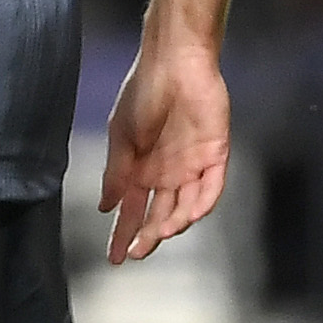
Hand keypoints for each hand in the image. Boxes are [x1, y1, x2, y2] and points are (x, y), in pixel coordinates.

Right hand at [98, 39, 231, 263]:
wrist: (173, 64)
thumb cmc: (142, 94)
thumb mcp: (120, 136)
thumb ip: (116, 172)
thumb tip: (107, 206)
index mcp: (141, 170)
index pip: (132, 210)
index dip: (123, 233)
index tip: (114, 258)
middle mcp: (167, 174)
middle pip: (159, 214)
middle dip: (147, 236)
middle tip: (136, 254)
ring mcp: (192, 166)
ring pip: (186, 206)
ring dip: (173, 223)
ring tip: (159, 234)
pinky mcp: (215, 155)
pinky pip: (212, 186)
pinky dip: (202, 203)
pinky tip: (189, 215)